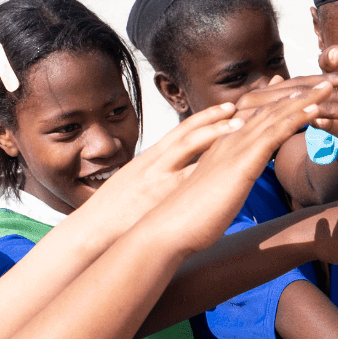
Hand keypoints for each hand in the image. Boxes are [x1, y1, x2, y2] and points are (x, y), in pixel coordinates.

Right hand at [78, 101, 240, 226]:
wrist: (93, 231)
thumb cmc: (112, 214)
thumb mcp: (132, 185)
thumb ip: (154, 177)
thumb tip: (172, 177)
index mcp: (149, 159)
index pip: (181, 131)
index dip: (205, 118)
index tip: (226, 108)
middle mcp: (156, 162)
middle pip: (189, 132)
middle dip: (215, 118)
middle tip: (240, 106)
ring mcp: (160, 178)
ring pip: (191, 148)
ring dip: (218, 135)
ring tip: (244, 126)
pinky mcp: (163, 197)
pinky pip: (193, 178)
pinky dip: (213, 168)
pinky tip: (233, 165)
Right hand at [140, 85, 337, 255]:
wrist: (171, 228)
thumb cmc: (197, 213)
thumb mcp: (224, 184)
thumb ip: (239, 166)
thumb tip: (251, 161)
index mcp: (231, 137)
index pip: (269, 108)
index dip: (299, 96)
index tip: (326, 89)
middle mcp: (232, 132)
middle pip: (278, 101)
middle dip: (312, 87)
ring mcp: (235, 143)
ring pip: (280, 110)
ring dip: (313, 94)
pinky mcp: (241, 159)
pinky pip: (272, 130)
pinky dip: (296, 114)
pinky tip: (317, 104)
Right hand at [311, 37, 337, 141]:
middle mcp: (335, 76)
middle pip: (326, 62)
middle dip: (330, 56)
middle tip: (337, 55)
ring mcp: (328, 97)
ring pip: (323, 90)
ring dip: (332, 91)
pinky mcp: (327, 118)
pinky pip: (320, 119)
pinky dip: (320, 120)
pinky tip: (323, 121)